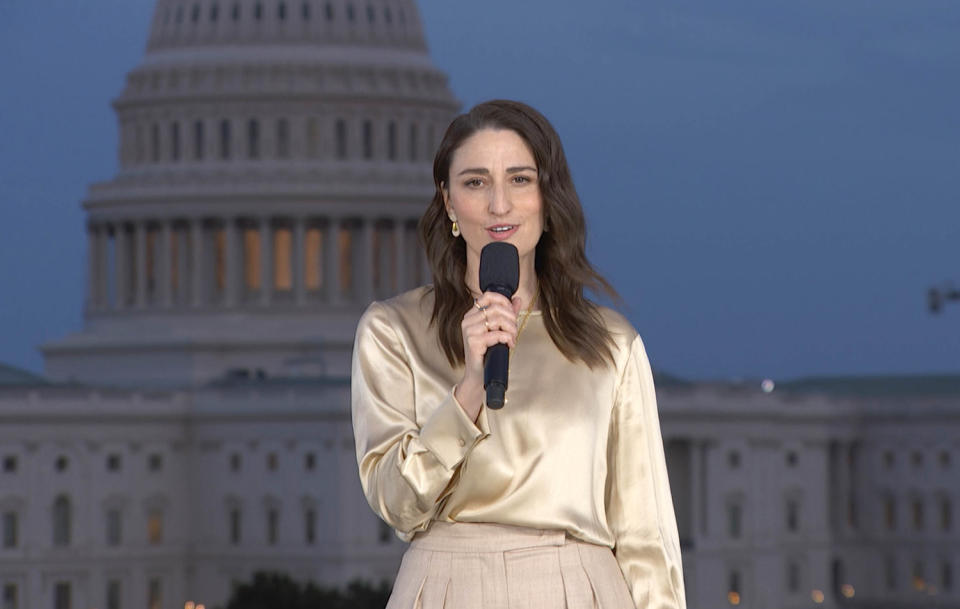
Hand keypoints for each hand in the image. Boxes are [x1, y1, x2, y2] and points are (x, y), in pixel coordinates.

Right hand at [454, 291, 523, 419]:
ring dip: (511, 329)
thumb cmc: (487, 353)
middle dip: (511, 318)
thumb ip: (507, 314)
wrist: (478, 375)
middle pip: (496, 308)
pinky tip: (509, 344)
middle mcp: (468, 321)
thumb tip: (517, 300)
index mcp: (471, 315)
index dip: (504, 301)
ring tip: (512, 338)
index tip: (512, 312)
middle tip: (515, 330)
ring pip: (497, 320)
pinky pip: (496, 334)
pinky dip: (507, 338)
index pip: (487, 296)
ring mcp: (469, 331)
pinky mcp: (473, 342)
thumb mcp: (498, 330)